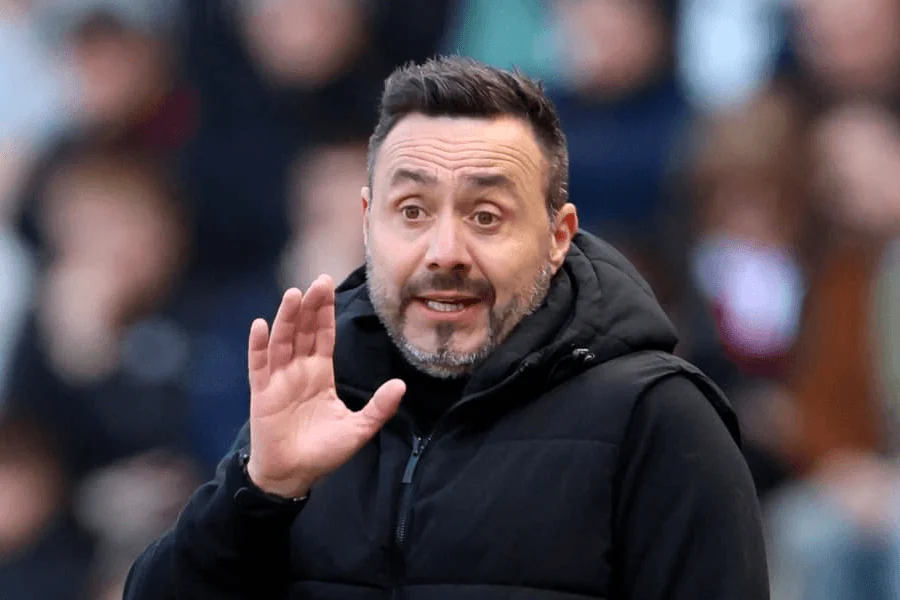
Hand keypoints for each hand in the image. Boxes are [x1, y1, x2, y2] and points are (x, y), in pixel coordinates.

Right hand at [246, 275, 405, 497]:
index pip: (323, 336)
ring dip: (286, 318)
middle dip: (310, 306)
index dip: (326, 312)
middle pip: (303, 331)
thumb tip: (401, 385)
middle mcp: (298, 371)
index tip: (329, 286)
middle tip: (318, 281)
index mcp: (320, 374)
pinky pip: (258, 365)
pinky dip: (258, 345)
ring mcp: (278, 380)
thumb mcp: (358, 429)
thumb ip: (379, 407)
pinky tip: (261, 325)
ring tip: (293, 294)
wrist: (294, 476)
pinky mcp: (262, 393)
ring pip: (282, 341)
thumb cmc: (324, 452)